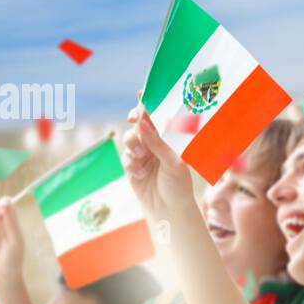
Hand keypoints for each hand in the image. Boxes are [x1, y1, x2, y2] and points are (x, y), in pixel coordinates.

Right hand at [121, 92, 195, 223]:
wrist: (170, 210)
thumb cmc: (179, 185)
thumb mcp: (172, 162)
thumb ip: (157, 143)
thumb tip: (143, 122)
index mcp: (170, 139)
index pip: (158, 117)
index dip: (149, 104)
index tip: (142, 93)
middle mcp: (155, 144)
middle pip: (139, 124)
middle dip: (135, 121)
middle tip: (134, 120)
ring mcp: (143, 154)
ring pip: (130, 139)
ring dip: (133, 144)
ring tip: (140, 155)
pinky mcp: (132, 167)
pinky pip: (125, 158)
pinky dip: (131, 164)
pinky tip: (139, 174)